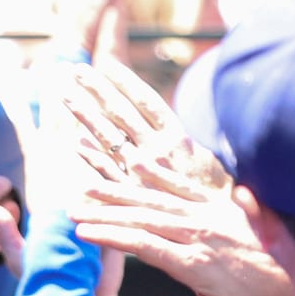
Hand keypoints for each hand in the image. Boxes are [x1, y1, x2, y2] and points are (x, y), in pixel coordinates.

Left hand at [63, 59, 229, 197]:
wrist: (230, 231)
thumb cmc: (222, 202)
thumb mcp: (207, 168)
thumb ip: (186, 152)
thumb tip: (171, 139)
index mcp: (178, 139)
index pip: (147, 102)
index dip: (126, 82)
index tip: (107, 64)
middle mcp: (159, 150)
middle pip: (123, 112)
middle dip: (99, 89)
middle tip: (74, 69)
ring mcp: (146, 171)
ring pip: (111, 135)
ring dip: (87, 114)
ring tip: (64, 95)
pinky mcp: (137, 195)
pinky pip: (110, 172)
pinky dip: (92, 156)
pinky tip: (73, 142)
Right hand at [68, 177, 292, 295]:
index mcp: (194, 261)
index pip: (142, 244)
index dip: (110, 236)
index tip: (83, 232)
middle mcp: (198, 233)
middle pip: (142, 217)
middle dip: (105, 211)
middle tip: (74, 209)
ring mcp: (208, 215)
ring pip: (157, 200)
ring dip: (122, 192)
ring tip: (91, 188)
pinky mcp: (218, 205)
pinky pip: (184, 187)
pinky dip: (161, 175)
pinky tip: (138, 165)